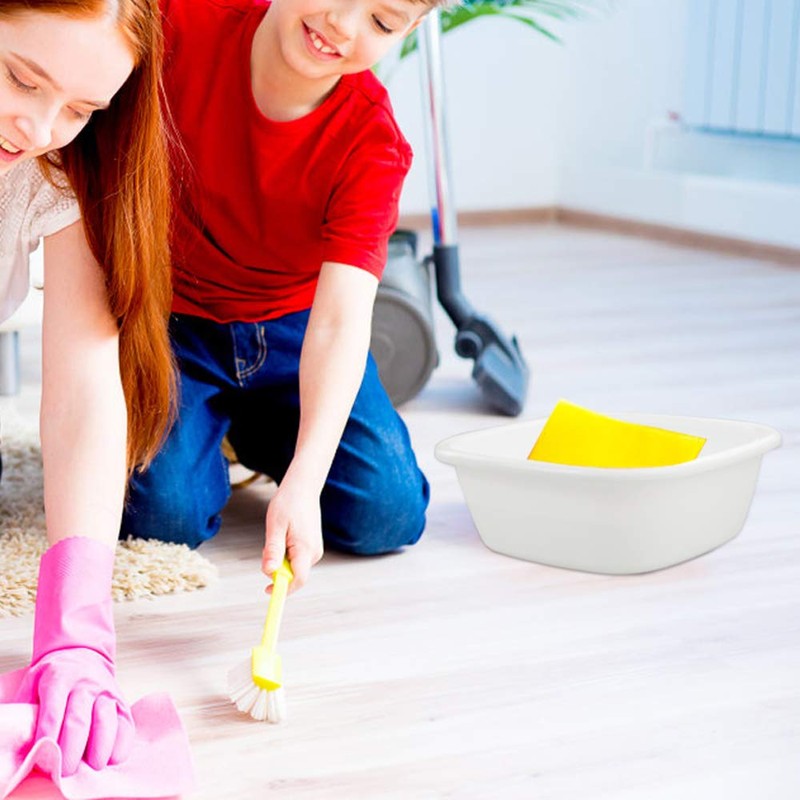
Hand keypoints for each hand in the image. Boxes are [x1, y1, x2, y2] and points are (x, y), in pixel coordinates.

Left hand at [16, 647, 133, 775]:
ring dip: (100, 746)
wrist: (83, 653)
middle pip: (80, 720)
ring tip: (93, 766)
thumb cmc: (54, 675)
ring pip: (106, 720)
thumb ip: (25, 708)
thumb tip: (13, 739)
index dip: (48, 737)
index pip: (53, 712)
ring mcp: (107, 692)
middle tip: (67, 771)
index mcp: (59, 679)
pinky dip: (121, 742)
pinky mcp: (121, 701)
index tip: (44, 759)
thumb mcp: (34, 682)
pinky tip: (113, 757)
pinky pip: (126, 723)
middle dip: (73, 749)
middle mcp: (86, 684)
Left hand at [261, 476, 323, 591]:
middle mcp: (314, 552)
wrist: (303, 488)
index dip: (283, 589)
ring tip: (278, 534)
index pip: (298, 580)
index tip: (266, 591)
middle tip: (269, 545)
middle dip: (277, 568)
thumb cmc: (288, 503)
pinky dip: (285, 554)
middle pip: (293, 575)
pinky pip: (295, 559)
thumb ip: (273, 550)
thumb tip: (269, 572)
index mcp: (305, 548)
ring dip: (280, 559)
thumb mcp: (275, 526)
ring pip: (293, 567)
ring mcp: (315, 550)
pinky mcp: (312, 547)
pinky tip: (284, 535)